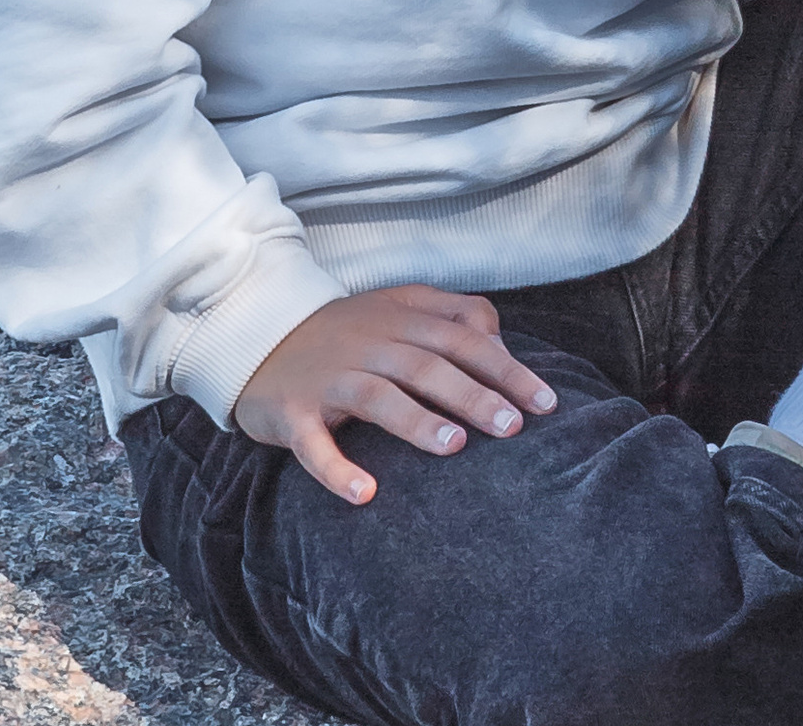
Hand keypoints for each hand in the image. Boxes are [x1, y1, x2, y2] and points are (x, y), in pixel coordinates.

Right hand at [233, 284, 557, 505]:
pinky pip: (313, 442)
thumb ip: (451, 314)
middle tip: (513, 428)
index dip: (506, 368)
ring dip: (416, 421)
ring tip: (454, 448)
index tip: (546, 403)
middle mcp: (368, 344)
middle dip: (473, 394)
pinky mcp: (292, 411)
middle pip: (427, 366)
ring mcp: (329, 378)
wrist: (256, 332)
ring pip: (378, 396)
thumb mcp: (398, 307)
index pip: (463, 339)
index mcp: (400, 319)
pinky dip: (337, 468)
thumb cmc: (344, 331)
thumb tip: (498, 337)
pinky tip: (365, 494)